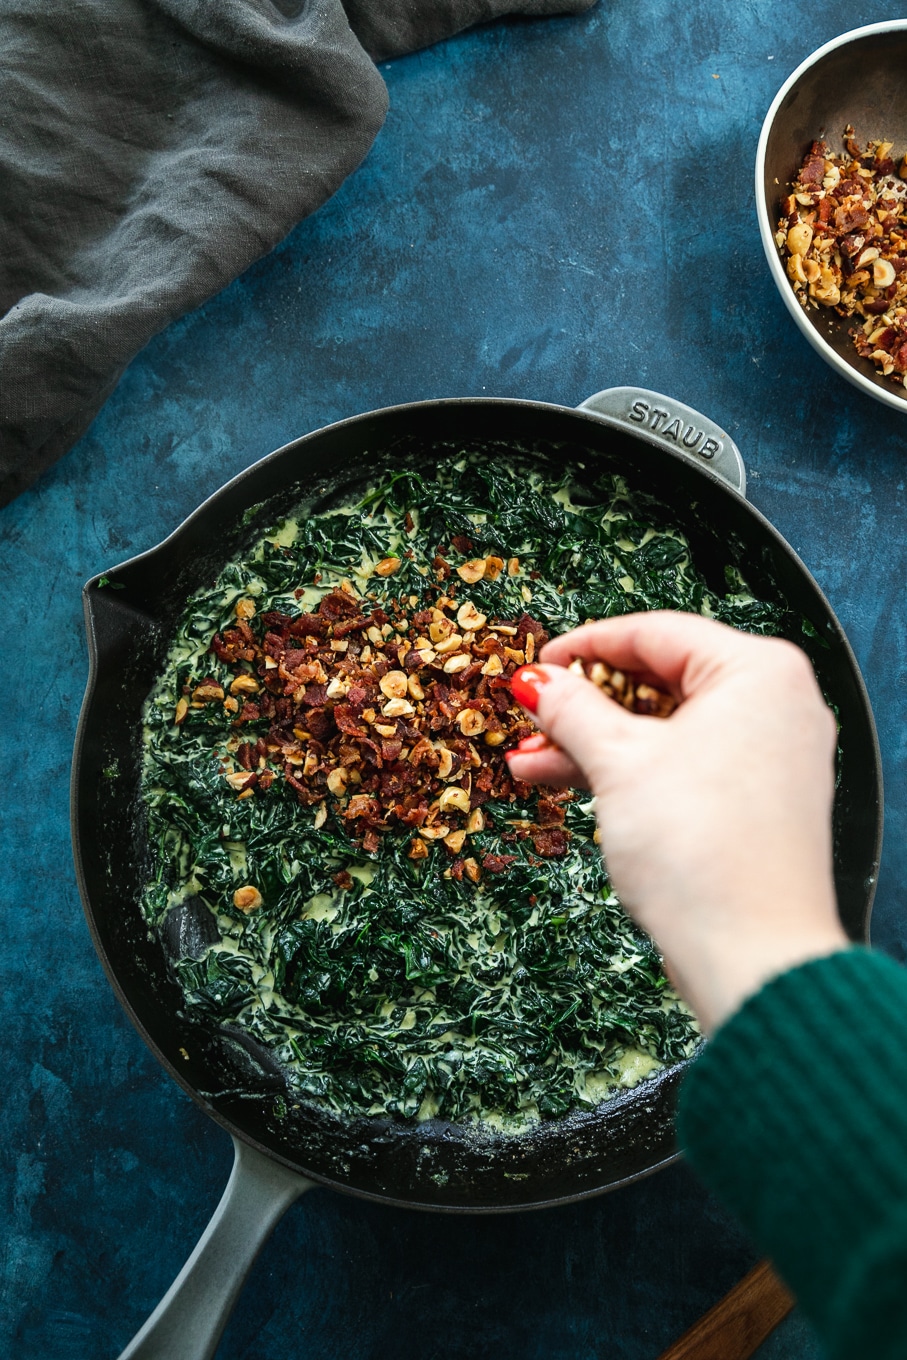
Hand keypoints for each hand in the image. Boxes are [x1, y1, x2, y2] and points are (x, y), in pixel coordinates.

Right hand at [505, 612, 848, 1033]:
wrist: (750, 954)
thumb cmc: (702, 849)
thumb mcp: (619, 763)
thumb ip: (572, 710)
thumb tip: (537, 682)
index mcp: (758, 672)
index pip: (656, 632)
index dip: (586, 646)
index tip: (538, 663)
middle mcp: (774, 705)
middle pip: (659, 682)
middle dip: (583, 705)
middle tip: (529, 713)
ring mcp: (766, 756)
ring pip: (664, 730)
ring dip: (593, 744)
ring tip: (527, 758)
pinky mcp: (752, 801)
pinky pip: (679, 766)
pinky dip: (627, 773)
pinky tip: (562, 781)